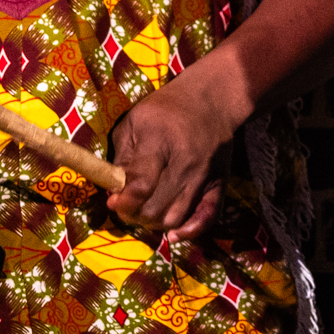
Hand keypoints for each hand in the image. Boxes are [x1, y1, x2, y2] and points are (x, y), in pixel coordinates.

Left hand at [108, 68, 240, 241]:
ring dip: (155, 223)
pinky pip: (208, 218)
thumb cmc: (165, 109)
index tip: (114, 202)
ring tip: (146, 213)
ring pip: (176, 218)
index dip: (124, 202)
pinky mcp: (219, 184)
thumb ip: (122, 158)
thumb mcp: (134, 122)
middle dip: (135, 215)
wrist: (212, 99)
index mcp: (160, 142)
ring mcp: (204, 176)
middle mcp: (185, 162)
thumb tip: (114, 192)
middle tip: (127, 207)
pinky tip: (175, 233)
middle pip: (157, 208)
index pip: (142, 186)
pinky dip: (190, 231)